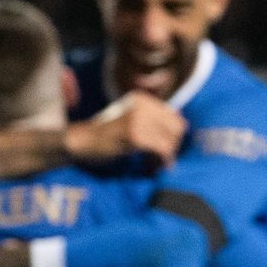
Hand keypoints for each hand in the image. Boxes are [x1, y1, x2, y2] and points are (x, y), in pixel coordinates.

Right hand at [71, 91, 186, 166]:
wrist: (83, 140)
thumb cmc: (107, 134)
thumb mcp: (132, 119)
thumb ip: (154, 120)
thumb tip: (183, 123)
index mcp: (143, 99)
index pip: (175, 118)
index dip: (173, 137)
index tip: (165, 150)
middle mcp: (142, 105)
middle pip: (177, 128)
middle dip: (172, 146)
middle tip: (162, 160)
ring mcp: (139, 119)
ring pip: (170, 140)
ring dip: (166, 156)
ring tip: (156, 165)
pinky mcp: (135, 135)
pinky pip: (161, 149)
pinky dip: (161, 161)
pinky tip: (153, 167)